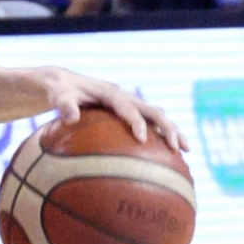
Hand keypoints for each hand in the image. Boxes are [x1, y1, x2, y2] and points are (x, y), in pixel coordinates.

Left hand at [39, 67, 187, 152]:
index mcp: (110, 93)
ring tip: (185, 152)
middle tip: (177, 148)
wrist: (64, 84)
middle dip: (168, 128)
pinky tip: (167, 159)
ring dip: (172, 132)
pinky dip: (161, 138)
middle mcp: (125, 98)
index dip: (136, 121)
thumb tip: (71, 118)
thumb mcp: (58, 96)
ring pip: (157, 118)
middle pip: (153, 111)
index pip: (127, 107)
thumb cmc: (60, 92)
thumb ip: (64, 105)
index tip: (141, 139)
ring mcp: (129, 105)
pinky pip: (149, 125)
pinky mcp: (129, 114)